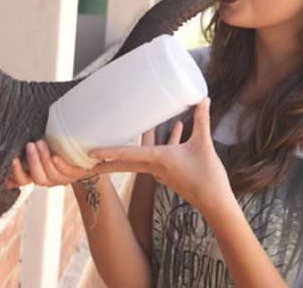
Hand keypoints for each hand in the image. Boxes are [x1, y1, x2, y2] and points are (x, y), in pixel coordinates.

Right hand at [6, 139, 95, 187]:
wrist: (81, 154)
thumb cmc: (55, 147)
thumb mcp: (40, 148)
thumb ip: (26, 151)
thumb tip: (9, 157)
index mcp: (37, 175)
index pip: (23, 181)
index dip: (17, 173)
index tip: (13, 159)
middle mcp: (49, 180)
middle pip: (39, 178)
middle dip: (33, 161)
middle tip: (30, 145)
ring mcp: (63, 179)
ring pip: (52, 174)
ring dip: (45, 159)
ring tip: (40, 142)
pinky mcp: (76, 174)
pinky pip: (67, 172)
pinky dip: (60, 164)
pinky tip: (55, 155)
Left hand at [88, 98, 231, 214]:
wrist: (216, 204)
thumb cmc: (209, 178)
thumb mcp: (204, 145)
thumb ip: (202, 121)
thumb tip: (203, 98)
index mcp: (159, 160)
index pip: (128, 155)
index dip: (108, 153)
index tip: (90, 154)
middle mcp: (155, 168)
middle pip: (125, 162)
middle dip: (106, 160)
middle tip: (87, 158)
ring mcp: (161, 174)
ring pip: (143, 156)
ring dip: (138, 145)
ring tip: (140, 129)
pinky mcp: (170, 175)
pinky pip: (159, 157)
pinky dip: (164, 143)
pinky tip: (178, 128)